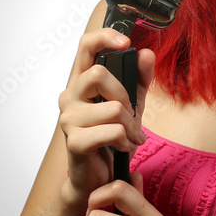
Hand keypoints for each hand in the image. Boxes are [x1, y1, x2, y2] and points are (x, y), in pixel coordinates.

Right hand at [57, 28, 154, 205]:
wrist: (98, 179)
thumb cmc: (111, 138)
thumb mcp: (132, 104)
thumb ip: (139, 78)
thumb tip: (146, 54)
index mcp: (81, 82)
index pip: (85, 46)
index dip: (105, 37)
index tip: (126, 42)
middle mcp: (70, 96)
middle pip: (99, 74)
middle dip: (125, 95)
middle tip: (131, 114)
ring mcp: (68, 119)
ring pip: (112, 108)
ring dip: (130, 125)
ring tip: (130, 137)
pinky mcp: (74, 142)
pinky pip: (111, 131)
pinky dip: (124, 140)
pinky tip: (123, 147)